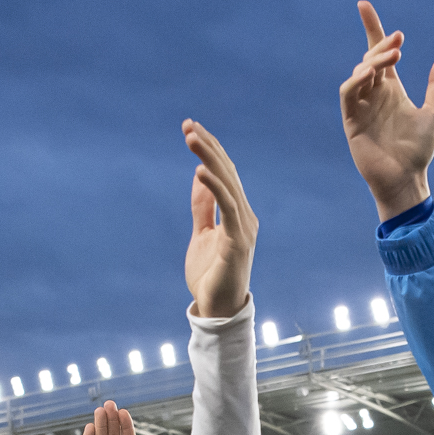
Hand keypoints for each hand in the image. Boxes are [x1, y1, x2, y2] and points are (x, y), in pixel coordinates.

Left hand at [182, 120, 256, 318]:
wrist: (217, 310)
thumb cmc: (211, 276)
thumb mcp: (202, 234)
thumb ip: (203, 207)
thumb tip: (199, 176)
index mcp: (238, 214)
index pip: (225, 173)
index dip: (210, 149)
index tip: (190, 128)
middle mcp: (245, 216)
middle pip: (227, 172)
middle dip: (208, 146)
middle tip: (188, 124)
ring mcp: (244, 228)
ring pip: (228, 184)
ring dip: (209, 158)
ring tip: (191, 138)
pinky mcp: (239, 241)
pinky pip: (227, 208)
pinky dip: (214, 187)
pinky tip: (199, 170)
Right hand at [340, 0, 433, 221]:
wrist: (406, 178)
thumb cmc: (418, 150)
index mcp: (391, 88)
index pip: (379, 51)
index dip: (372, 28)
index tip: (363, 5)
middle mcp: (374, 93)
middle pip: (370, 58)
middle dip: (380, 43)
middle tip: (399, 39)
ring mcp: (361, 106)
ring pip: (359, 72)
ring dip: (373, 60)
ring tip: (394, 56)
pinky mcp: (351, 121)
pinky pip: (348, 93)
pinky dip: (357, 80)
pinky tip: (371, 73)